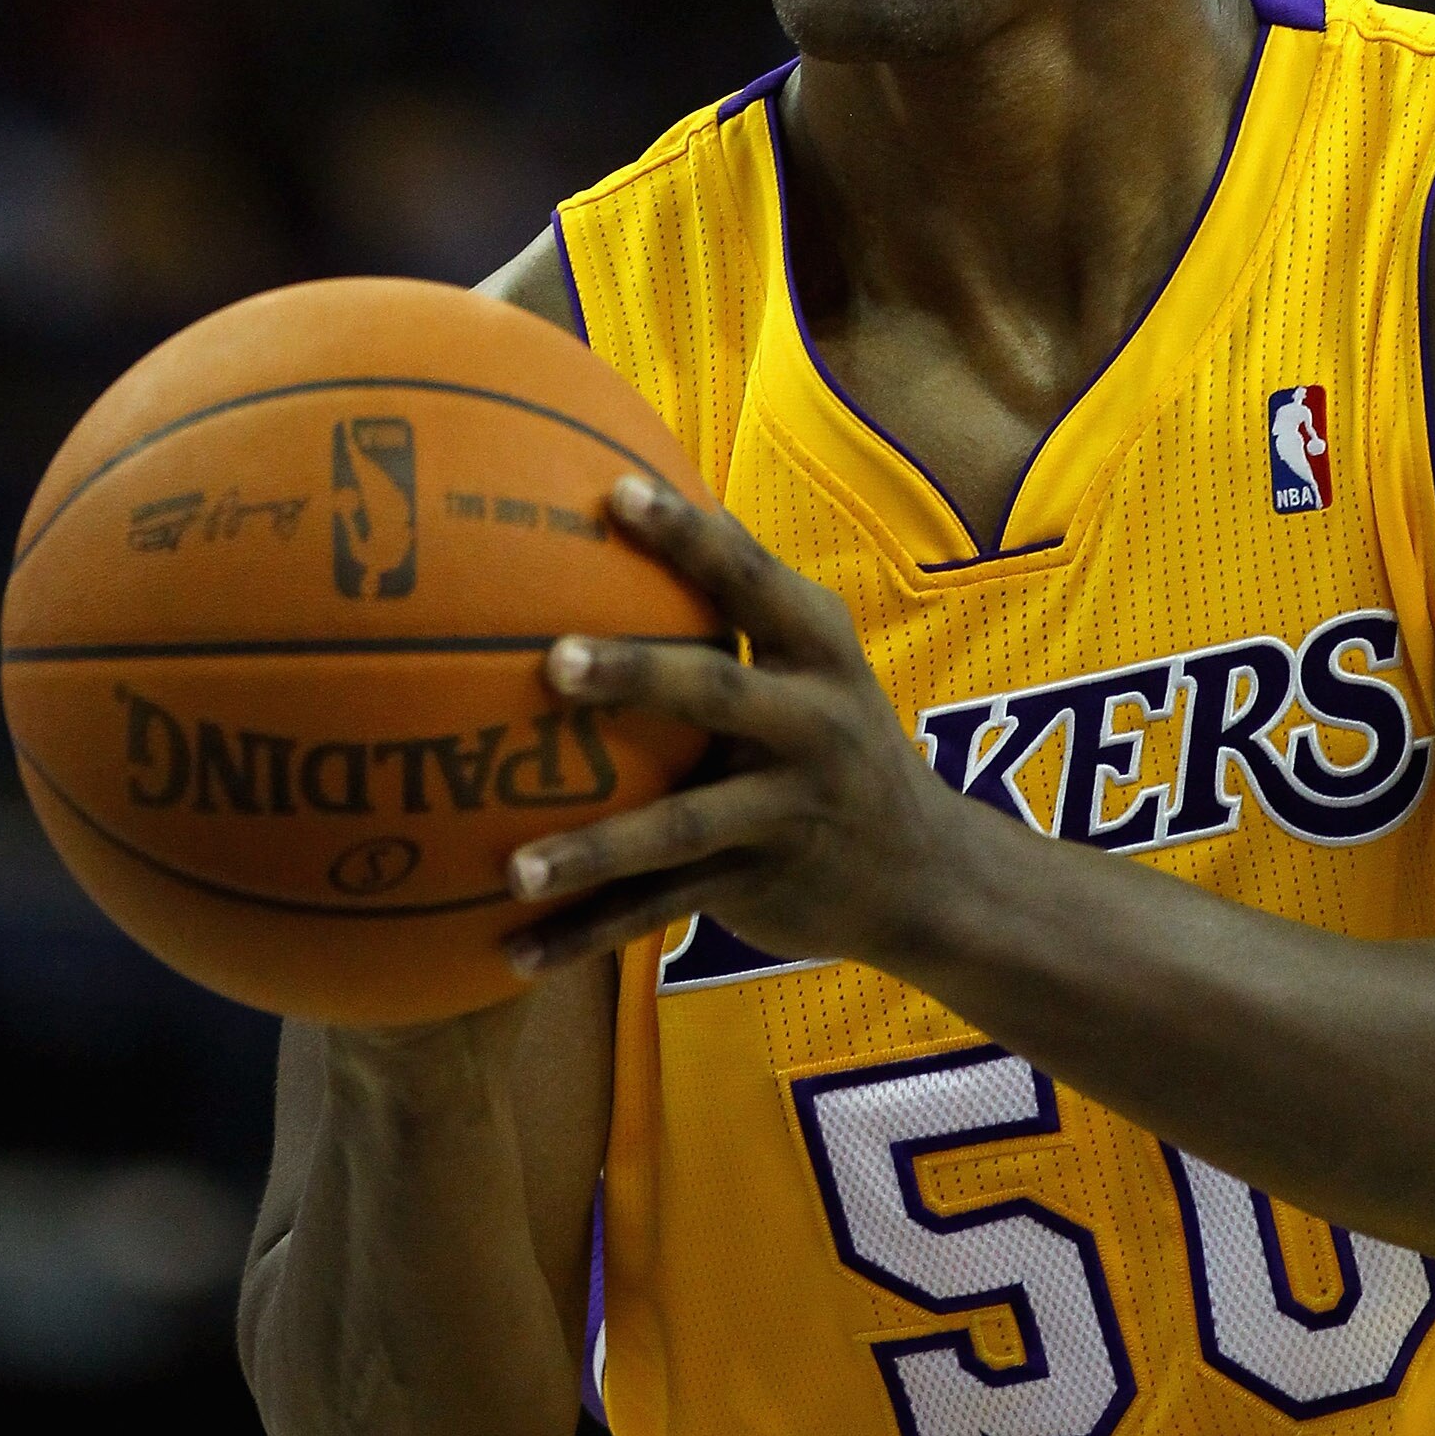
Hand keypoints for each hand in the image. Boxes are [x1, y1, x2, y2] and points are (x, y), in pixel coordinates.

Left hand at [502, 474, 961, 976]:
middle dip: (635, 676)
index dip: (687, 536)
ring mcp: (785, 811)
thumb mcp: (813, 659)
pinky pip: (659, 912)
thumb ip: (740, 595)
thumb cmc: (832, 731)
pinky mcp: (757, 885)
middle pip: (714, 692)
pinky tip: (510, 950)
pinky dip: (584, 933)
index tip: (617, 495)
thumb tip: (629, 485)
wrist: (924, 870)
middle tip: (553, 663)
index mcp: (816, 649)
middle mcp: (810, 723)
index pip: (749, 578)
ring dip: (596, 848)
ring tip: (514, 866)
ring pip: (680, 828)